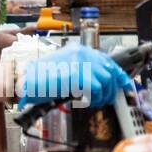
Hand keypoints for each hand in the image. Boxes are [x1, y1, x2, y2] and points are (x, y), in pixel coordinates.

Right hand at [18, 44, 133, 108]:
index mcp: (80, 50)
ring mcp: (79, 63)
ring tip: (92, 101)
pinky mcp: (76, 75)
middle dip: (110, 89)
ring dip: (101, 95)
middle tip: (104, 99)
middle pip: (109, 73)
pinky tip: (84, 100)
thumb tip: (103, 81)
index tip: (125, 84)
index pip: (108, 61)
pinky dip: (92, 98)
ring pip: (105, 82)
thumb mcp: (67, 69)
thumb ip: (85, 71)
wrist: (26, 81)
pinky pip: (94, 89)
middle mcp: (82, 53)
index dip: (119, 75)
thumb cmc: (43, 78)